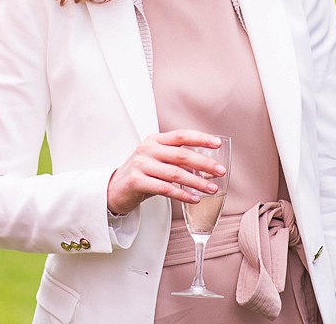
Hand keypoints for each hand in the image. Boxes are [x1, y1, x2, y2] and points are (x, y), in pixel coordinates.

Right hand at [106, 130, 224, 215]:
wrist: (115, 188)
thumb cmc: (142, 173)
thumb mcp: (157, 159)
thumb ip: (177, 159)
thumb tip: (208, 167)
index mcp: (155, 140)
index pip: (181, 135)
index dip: (200, 138)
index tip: (217, 144)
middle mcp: (147, 149)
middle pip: (181, 155)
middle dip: (204, 164)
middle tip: (220, 171)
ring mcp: (141, 164)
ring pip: (175, 173)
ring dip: (197, 182)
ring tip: (211, 189)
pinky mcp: (136, 181)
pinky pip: (165, 189)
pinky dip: (183, 194)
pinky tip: (195, 199)